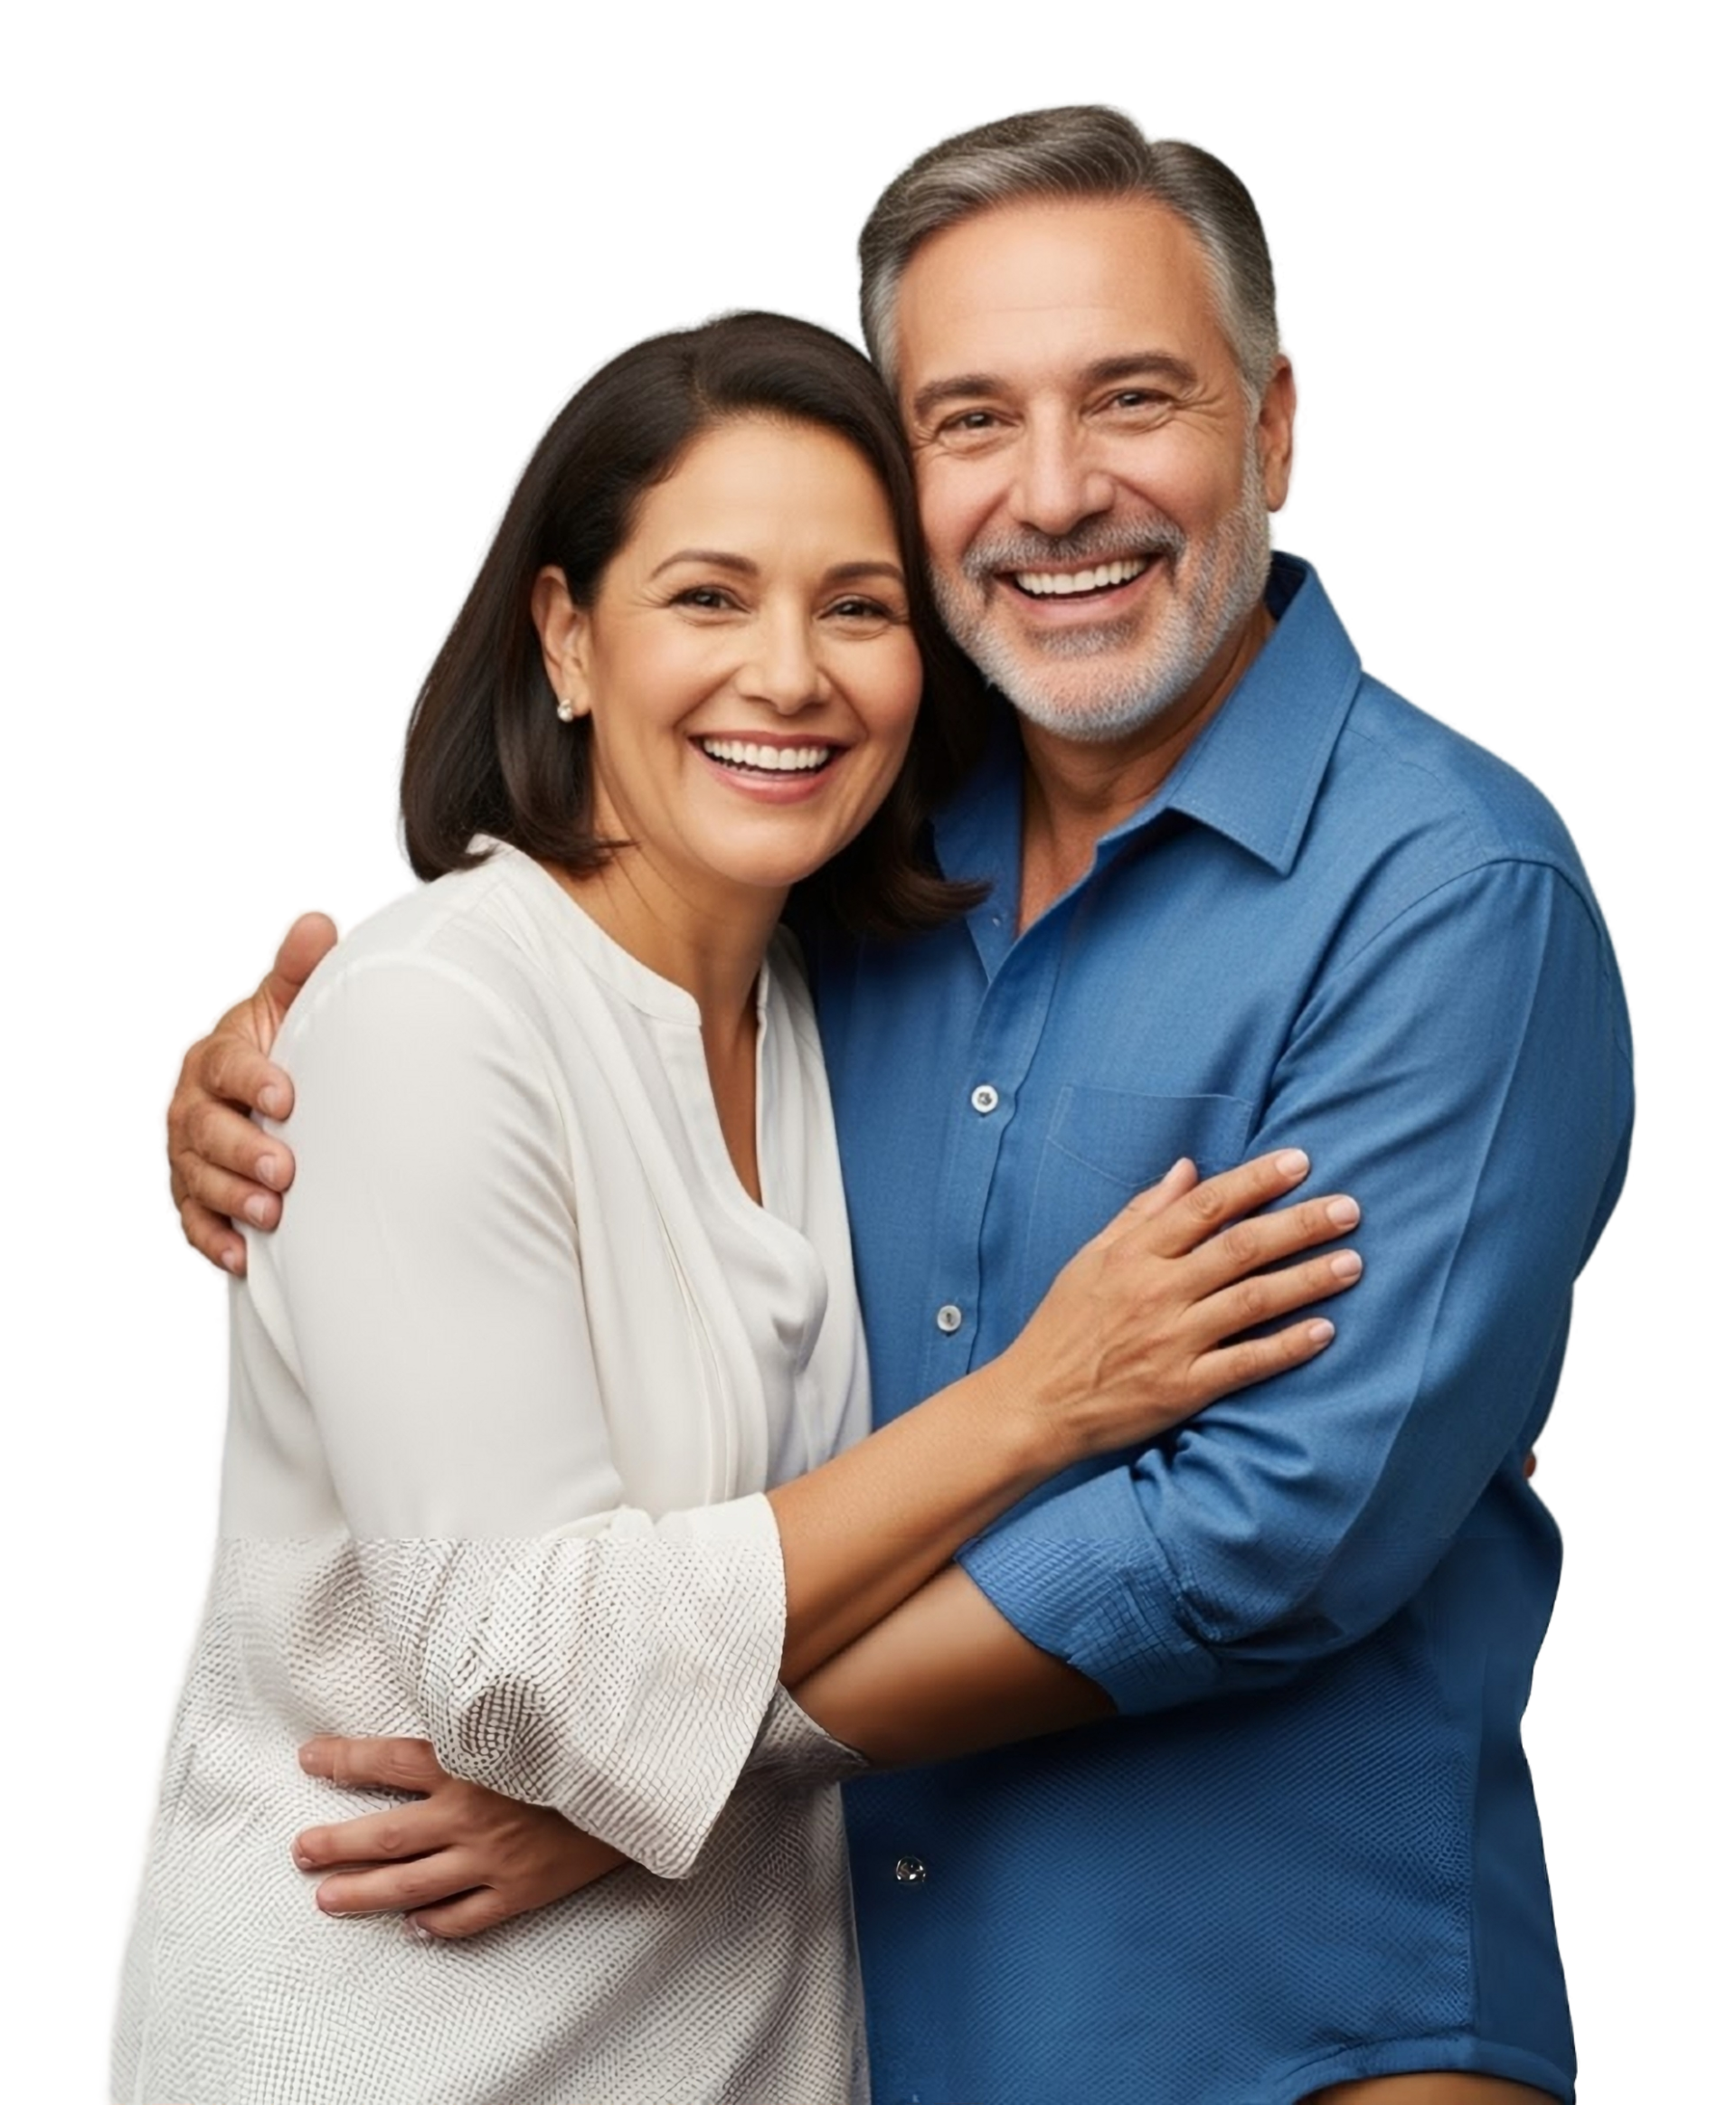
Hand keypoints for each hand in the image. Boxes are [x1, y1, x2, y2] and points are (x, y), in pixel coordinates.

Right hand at [160, 908, 340, 1276]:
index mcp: (216, 1056)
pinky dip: (214, 1241)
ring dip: (232, 1199)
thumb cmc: (278, 1044)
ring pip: (197, 1180)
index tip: (285, 1097)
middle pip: (206, 1131)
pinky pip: (192, 1223)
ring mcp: (186, 1155)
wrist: (254, 1092)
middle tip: (285, 1172)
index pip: (227, 1066)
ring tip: (271, 1215)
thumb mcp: (284, 1004)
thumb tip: (318, 923)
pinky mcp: (190, 1197)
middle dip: (242, 1152)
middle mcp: (191, 1106)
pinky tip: (242, 1258)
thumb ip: (297, 969)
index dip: (252, 1080)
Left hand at [293, 1735, 624, 1939]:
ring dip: (363, 1893)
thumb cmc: (584, 1732)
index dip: (344, 1760)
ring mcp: (494, 1859)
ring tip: (328, 1898)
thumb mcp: (531, 1708)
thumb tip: (448, 1687)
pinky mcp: (521, 1890)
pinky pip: (466, 1917)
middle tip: (301, 1852)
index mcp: (472, 1762)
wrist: (643, 1779)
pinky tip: (413, 1928)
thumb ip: (484, 1709)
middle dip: (337, 1844)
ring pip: (411, 1885)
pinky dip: (436, 1926)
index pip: (389, 1760)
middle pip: (386, 1835)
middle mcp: (473, 1813)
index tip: (310, 1758)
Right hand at [1002, 1149, 1361, 1464]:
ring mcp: (1172, 1340)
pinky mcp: (1183, 1387)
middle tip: (1349, 1208)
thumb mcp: (1091, 1259)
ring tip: (1353, 1262)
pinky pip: (1246, 1362)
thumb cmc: (1062, 1328)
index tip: (1301, 1162)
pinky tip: (1325, 1331)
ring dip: (1308, 1279)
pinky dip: (1287, 1346)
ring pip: (1253, 1300)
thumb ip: (1141, 1214)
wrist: (1035, 1404)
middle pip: (1241, 1247)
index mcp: (1134, 1254)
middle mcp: (1156, 1291)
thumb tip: (1187, 1170)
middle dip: (1300, 1224)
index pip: (1206, 1205)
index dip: (1257, 1180)